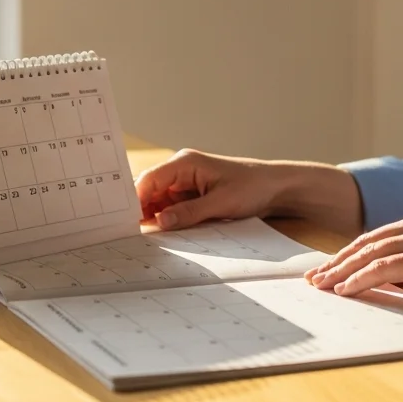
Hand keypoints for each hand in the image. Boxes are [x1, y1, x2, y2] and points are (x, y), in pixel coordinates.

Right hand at [135, 149, 282, 229]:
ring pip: (159, 201)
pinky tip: (163, 234)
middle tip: (128, 233)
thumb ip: (188, 212)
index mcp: (185, 163)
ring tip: (144, 238)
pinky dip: (167, 220)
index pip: (149, 179)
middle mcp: (182, 170)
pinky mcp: (194, 196)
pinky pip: (173, 208)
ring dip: (154, 218)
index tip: (125, 221)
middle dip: (141, 210)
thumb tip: (159, 222)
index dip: (135, 199)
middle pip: (150, 190)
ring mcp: (187, 183)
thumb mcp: (221, 203)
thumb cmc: (252, 187)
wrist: (276, 188)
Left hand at [304, 205, 402, 310]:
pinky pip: (384, 268)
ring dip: (341, 272)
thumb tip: (382, 282)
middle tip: (313, 279)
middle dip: (337, 262)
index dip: (348, 254)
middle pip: (366, 242)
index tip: (327, 269)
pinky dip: (360, 279)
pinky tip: (344, 291)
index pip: (375, 237)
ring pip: (369, 253)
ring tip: (321, 287)